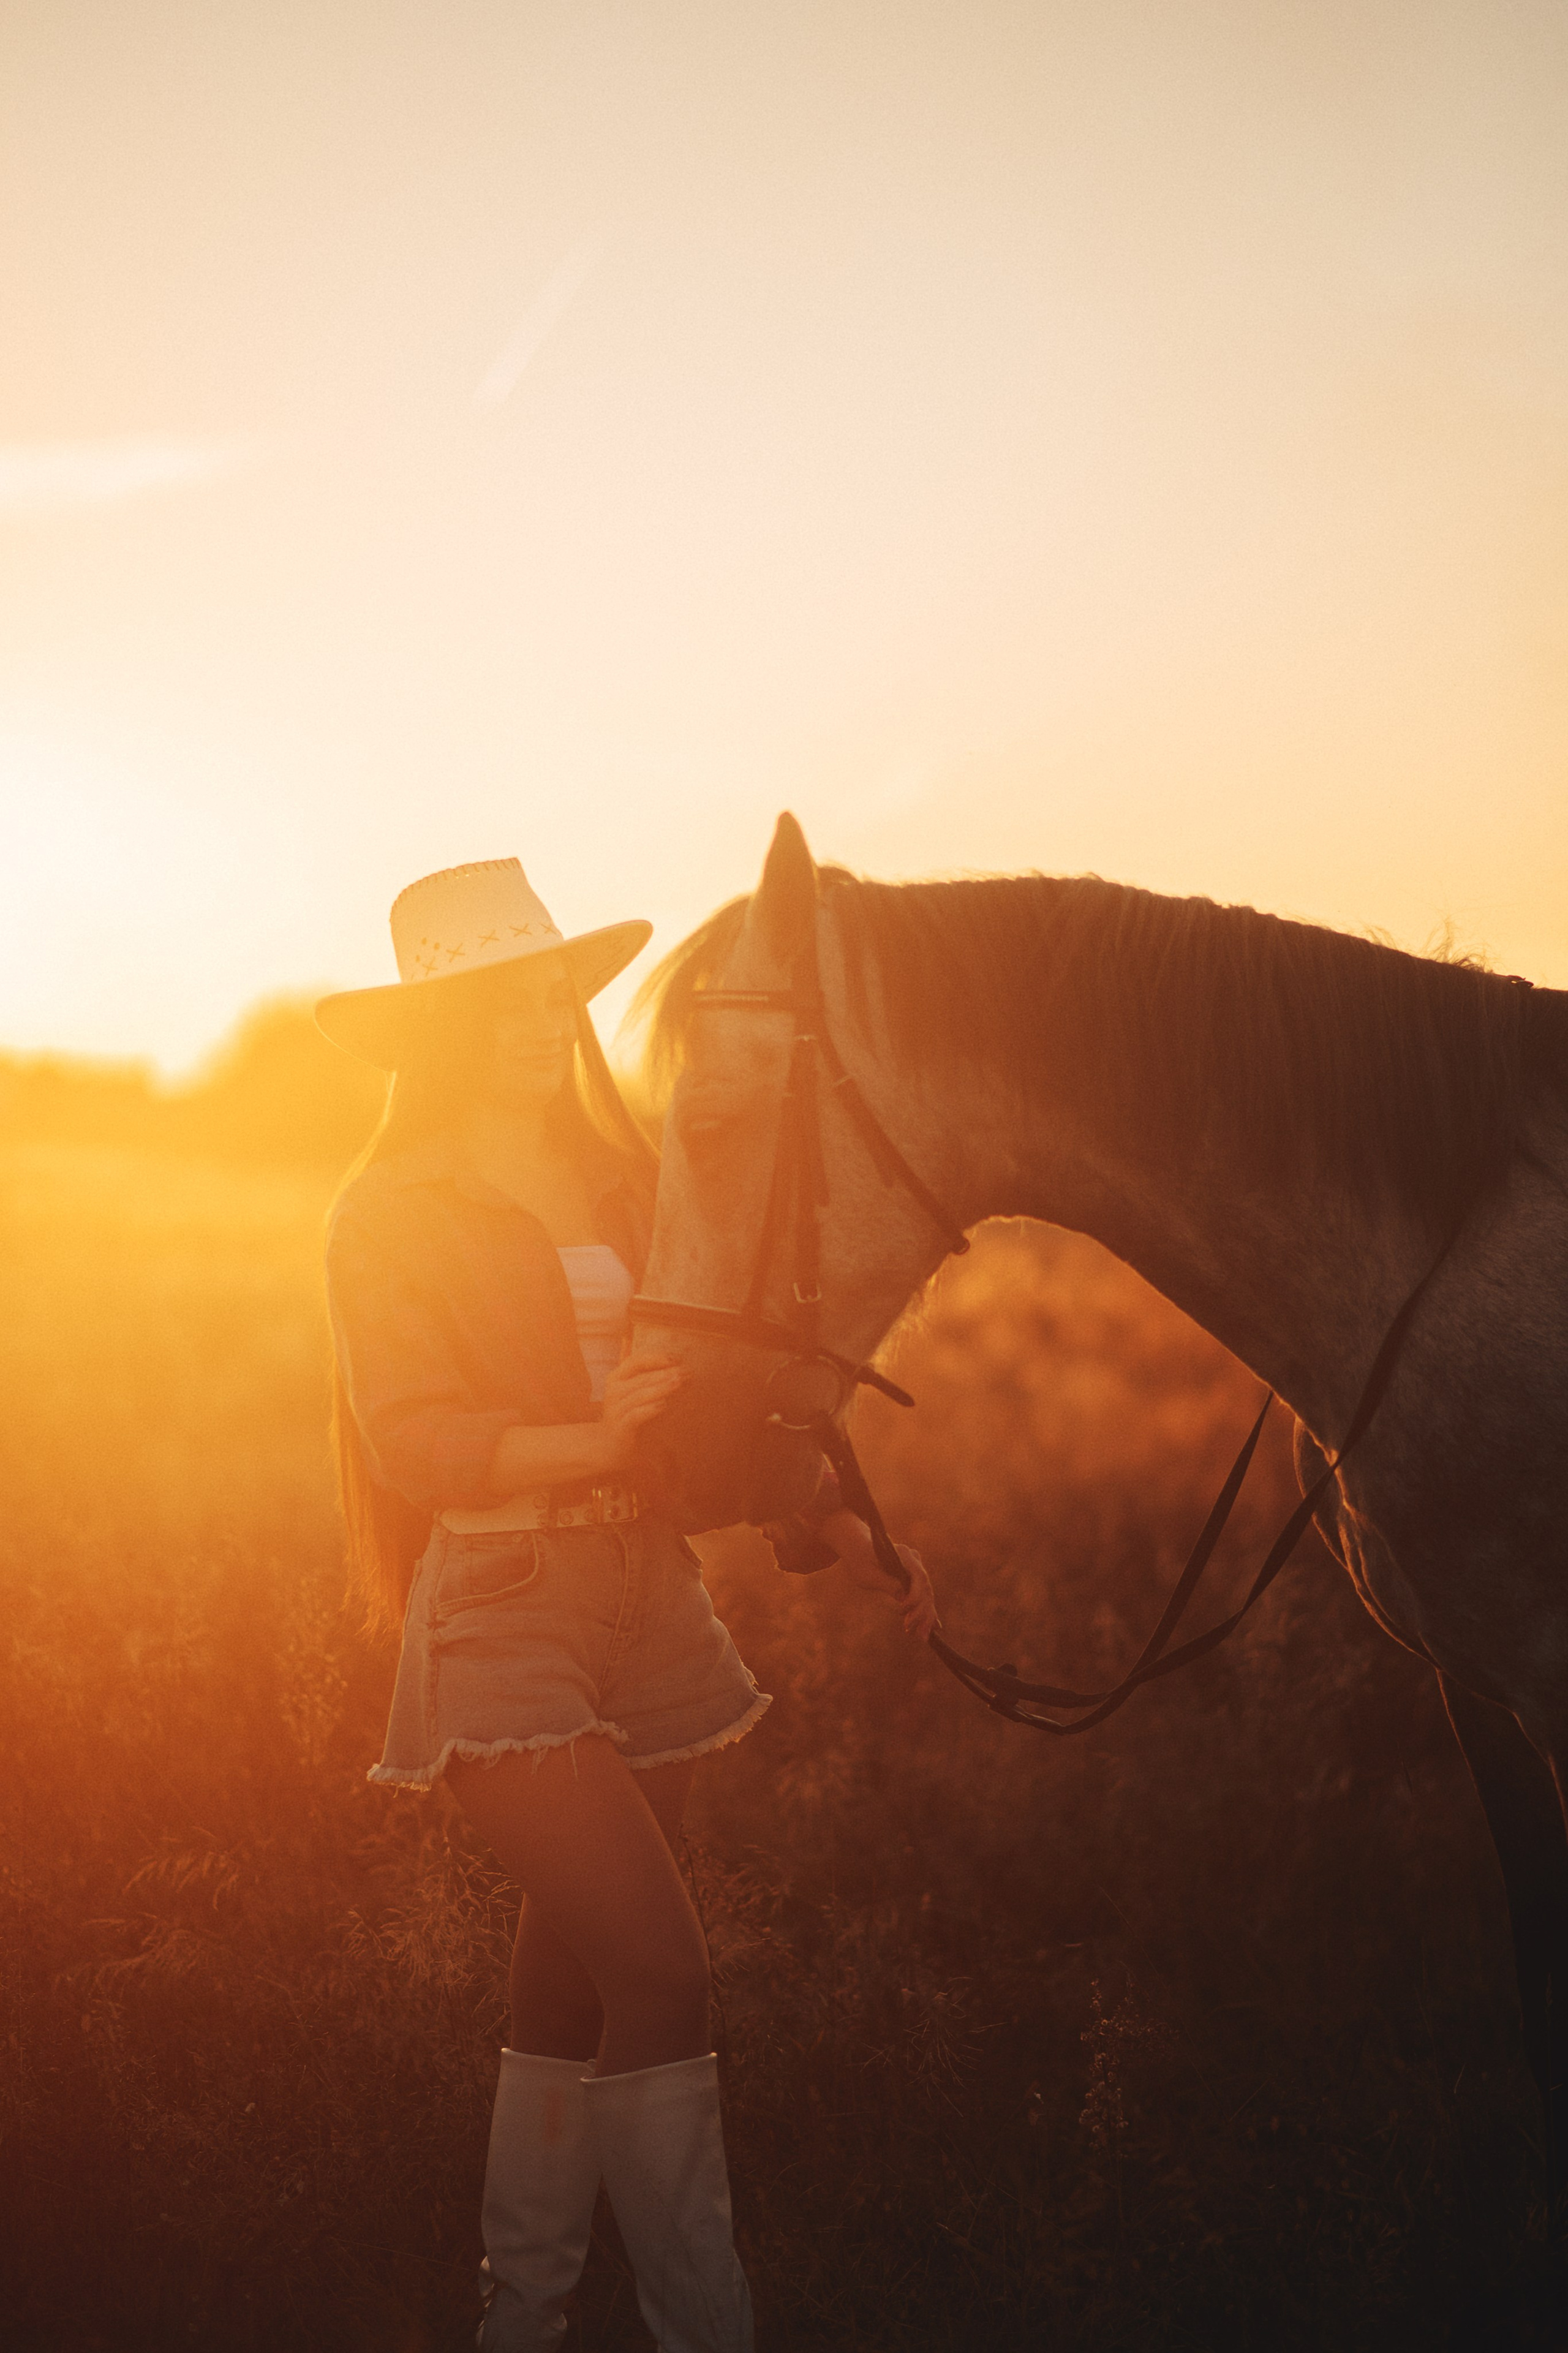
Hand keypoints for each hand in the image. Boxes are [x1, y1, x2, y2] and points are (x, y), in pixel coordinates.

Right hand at [598, 1352, 683, 1467]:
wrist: (610, 1445)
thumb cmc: (627, 1414)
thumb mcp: (633, 1391)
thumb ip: (644, 1374)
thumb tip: (655, 1356)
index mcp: (617, 1378)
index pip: (636, 1361)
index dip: (656, 1358)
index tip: (678, 1359)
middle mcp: (614, 1391)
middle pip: (642, 1377)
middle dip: (665, 1373)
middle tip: (686, 1372)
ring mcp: (615, 1409)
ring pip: (639, 1395)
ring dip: (661, 1388)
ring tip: (678, 1383)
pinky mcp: (620, 1427)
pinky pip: (635, 1415)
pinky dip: (649, 1409)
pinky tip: (663, 1405)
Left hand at [835, 1515, 940, 1640]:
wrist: (858, 1548)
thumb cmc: (859, 1560)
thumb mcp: (868, 1574)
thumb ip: (887, 1584)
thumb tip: (904, 1598)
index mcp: (904, 1554)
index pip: (918, 1577)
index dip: (914, 1596)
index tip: (903, 1611)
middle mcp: (914, 1560)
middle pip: (925, 1588)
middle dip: (922, 1612)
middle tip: (915, 1633)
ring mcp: (916, 1568)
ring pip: (926, 1594)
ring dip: (925, 1616)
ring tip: (922, 1637)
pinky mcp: (914, 1578)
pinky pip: (923, 1596)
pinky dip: (926, 1611)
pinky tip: (934, 1627)